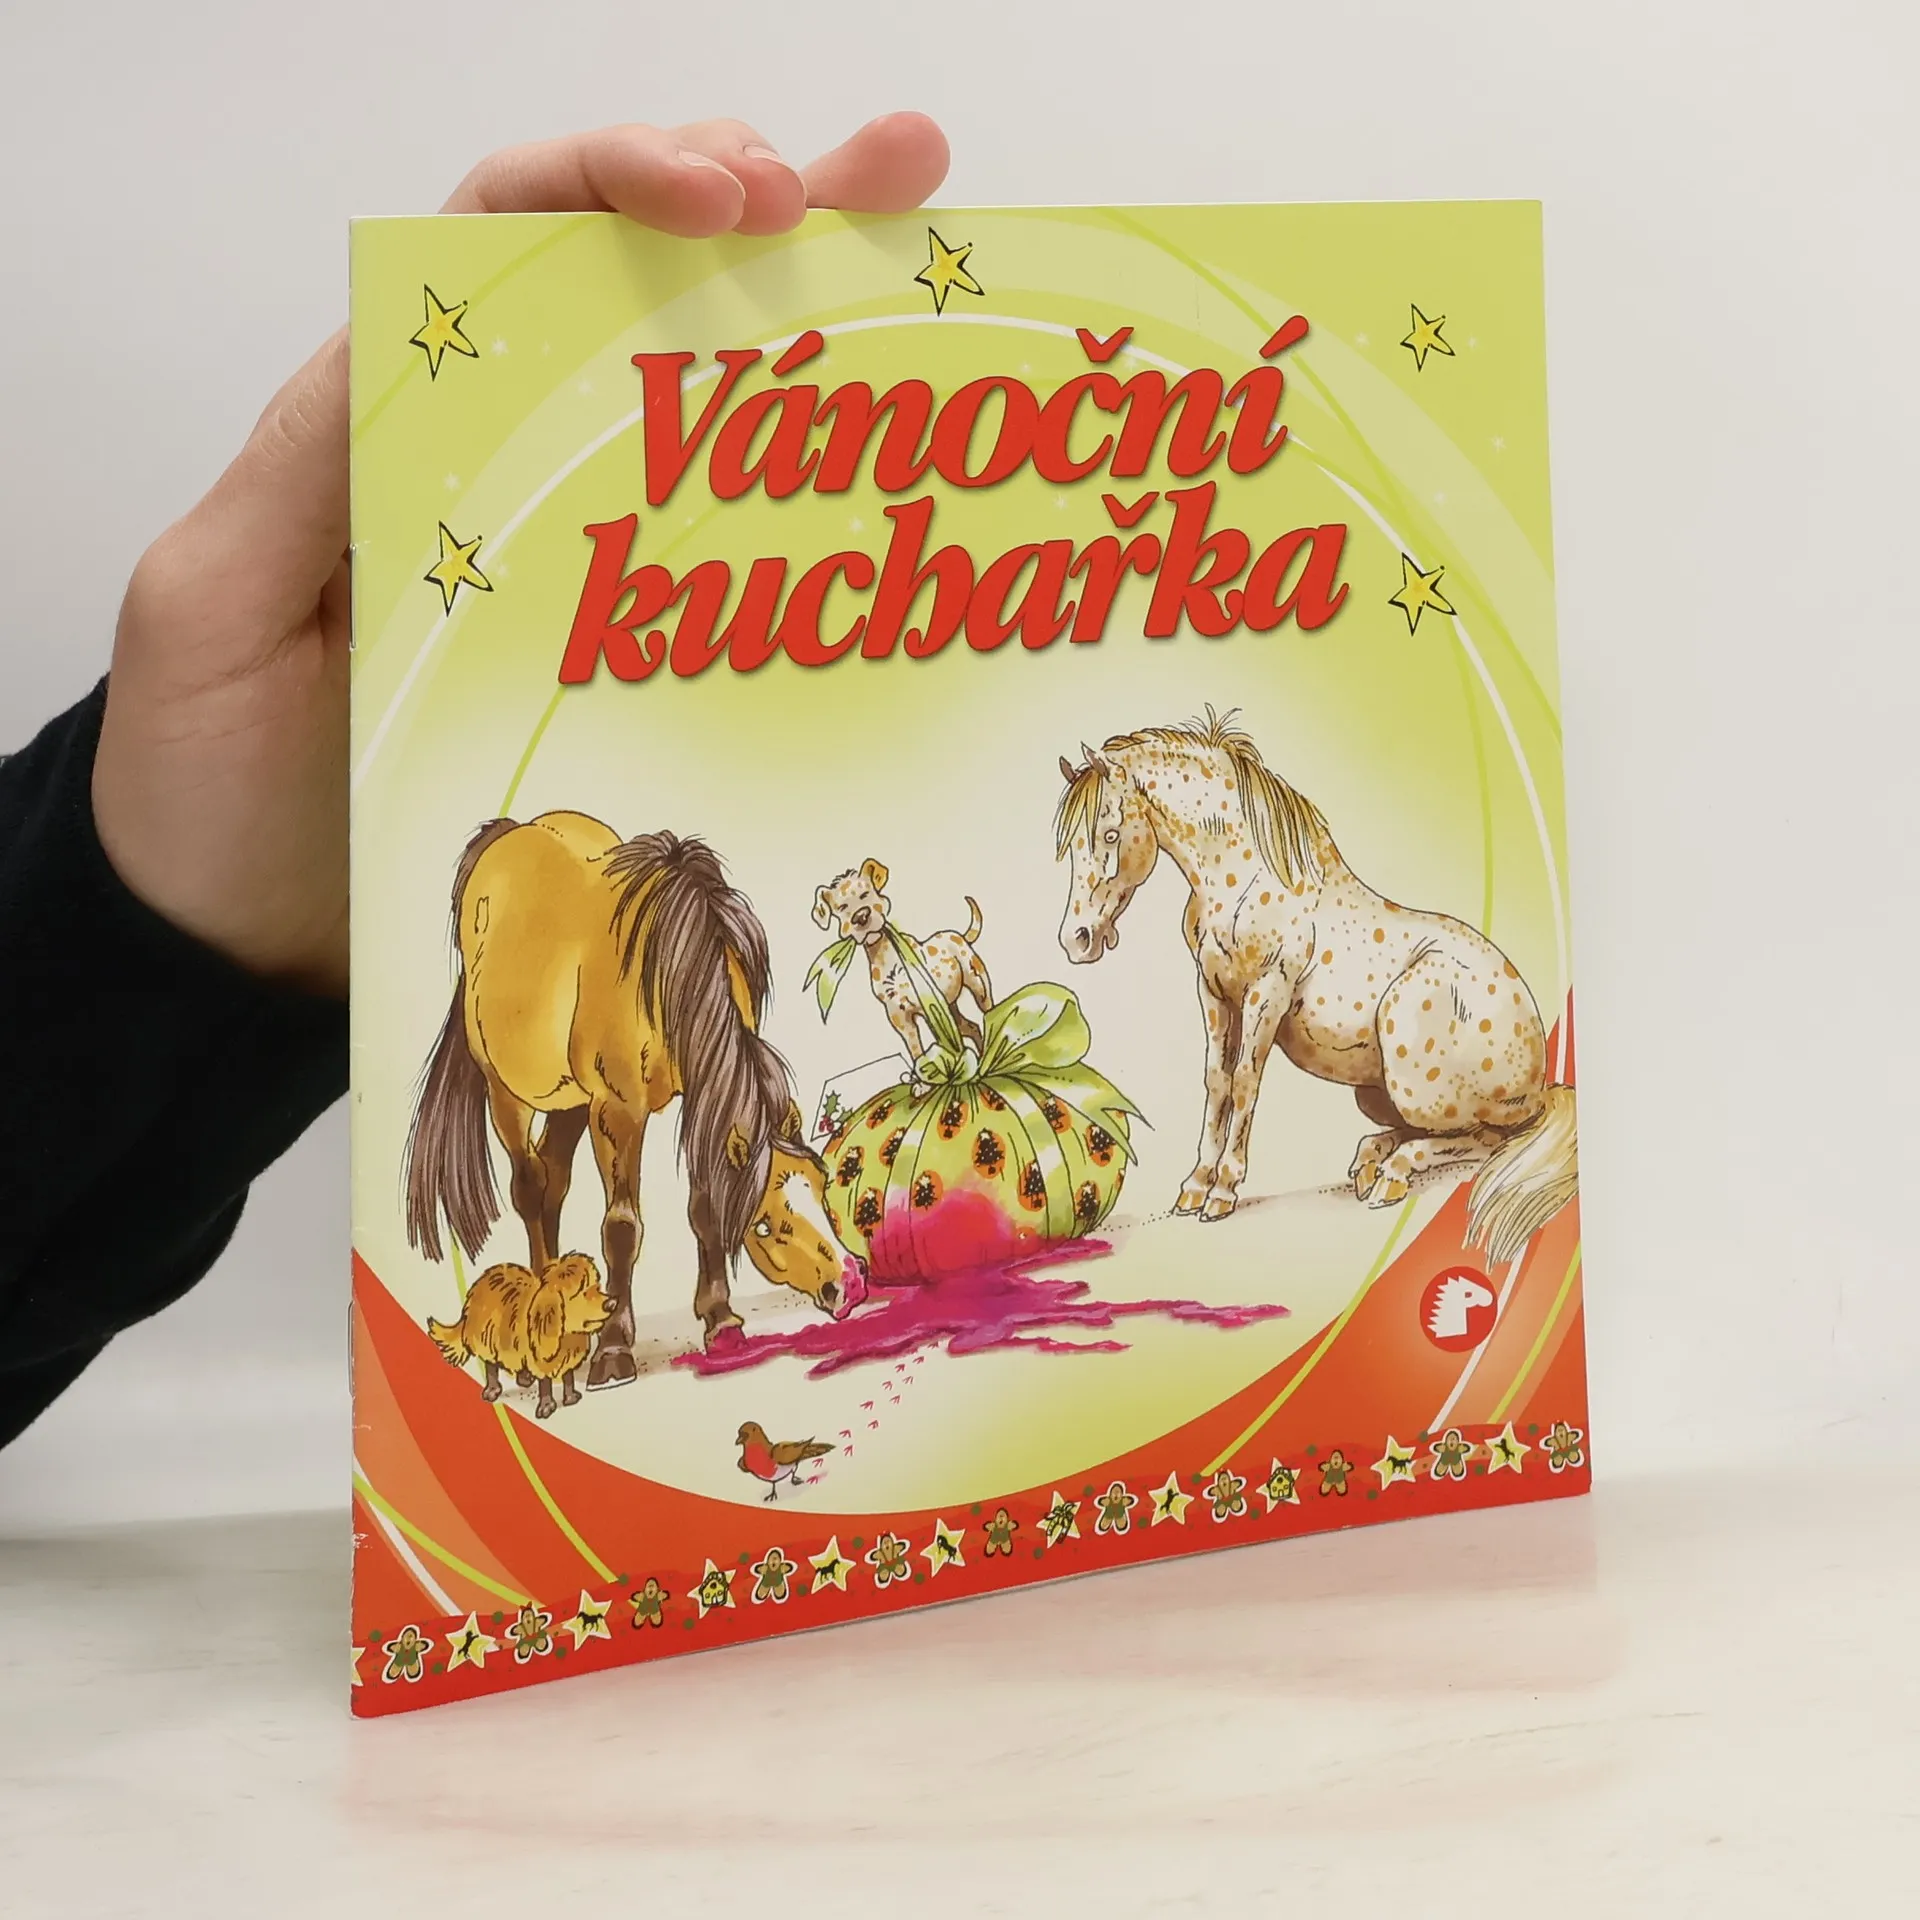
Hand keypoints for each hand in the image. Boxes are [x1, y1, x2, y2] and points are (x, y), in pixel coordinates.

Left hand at [91, 114, 949, 997]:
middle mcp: (496, 466)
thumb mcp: (212, 610)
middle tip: (875, 181)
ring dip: (814, 305)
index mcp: (390, 421)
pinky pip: (726, 556)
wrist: (248, 944)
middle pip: (630, 283)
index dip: (616, 180)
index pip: (506, 241)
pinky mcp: (624, 654)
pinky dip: (814, 499)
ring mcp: (574, 560)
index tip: (728, 195)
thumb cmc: (204, 784)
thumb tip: (403, 342)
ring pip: (699, 399)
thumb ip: (295, 477)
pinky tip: (896, 466)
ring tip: (918, 238)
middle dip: (756, 196)